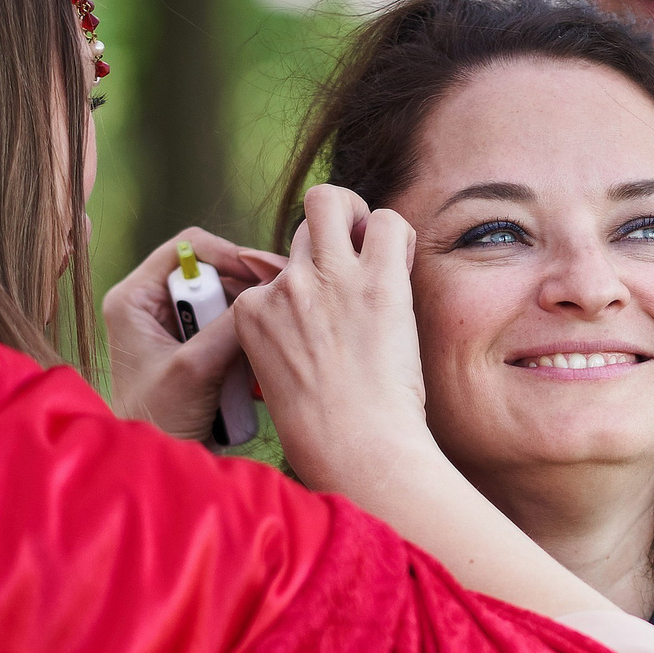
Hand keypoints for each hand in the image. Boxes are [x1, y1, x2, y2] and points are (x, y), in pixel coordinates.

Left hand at [102, 227, 285, 441]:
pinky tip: (260, 356)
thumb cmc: (157, 420)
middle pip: (211, 273)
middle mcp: (151, 305)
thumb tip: (267, 298)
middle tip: (277, 306)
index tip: (263, 276)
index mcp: (134, 298)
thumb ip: (228, 329)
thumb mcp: (194, 370)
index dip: (228, 256)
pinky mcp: (192, 349)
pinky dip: (245, 340)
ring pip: (224, 302)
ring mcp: (172, 328)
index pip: (187, 248)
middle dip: (244, 290)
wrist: (153, 464)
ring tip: (269, 337)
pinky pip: (227, 328)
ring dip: (247, 319)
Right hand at [232, 185, 429, 494]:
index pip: (275, 274)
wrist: (354, 450)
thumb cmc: (325, 435)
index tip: (331, 324)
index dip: (309, 290)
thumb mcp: (280, 380)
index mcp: (251, 313)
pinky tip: (402, 264)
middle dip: (329, 240)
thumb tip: (306, 320)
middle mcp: (282, 288)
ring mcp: (325, 278)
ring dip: (356, 215)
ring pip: (330, 202)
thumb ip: (284, 341)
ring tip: (378, 250)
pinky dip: (398, 234)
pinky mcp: (374, 280)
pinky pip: (387, 221)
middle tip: (358, 265)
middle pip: (301, 231)